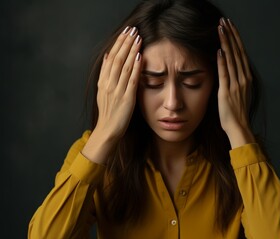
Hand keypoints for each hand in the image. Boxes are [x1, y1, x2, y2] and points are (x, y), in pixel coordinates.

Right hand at [82, 26, 141, 163]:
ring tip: (137, 38)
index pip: (111, 57)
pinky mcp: (127, 99)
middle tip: (133, 30)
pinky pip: (132, 81)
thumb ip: (106, 74)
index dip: (118, 43)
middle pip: (117, 59)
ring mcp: (117, 91)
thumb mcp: (103, 91)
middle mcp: (109, 84)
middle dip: (125, 43)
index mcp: (103, 81)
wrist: (108, 130)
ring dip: (131, 51)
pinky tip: (140, 58)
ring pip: (124, 67)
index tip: (125, 32)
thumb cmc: (108, 112)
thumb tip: (109, 55)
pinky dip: (136, 68)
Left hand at [217, 18, 254, 147]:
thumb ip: (234, 79)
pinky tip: (220, 50)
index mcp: (246, 78)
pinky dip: (223, 61)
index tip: (230, 27)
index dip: (235, 39)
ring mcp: (236, 85)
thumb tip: (226, 66)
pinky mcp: (227, 92)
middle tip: (225, 21)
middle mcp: (243, 79)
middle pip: (237, 52)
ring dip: (226, 43)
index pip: (240, 54)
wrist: (238, 127)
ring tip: (221, 29)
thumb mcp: (238, 92)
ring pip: (231, 59)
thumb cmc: (236, 112)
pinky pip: (225, 74)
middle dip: (231, 35)